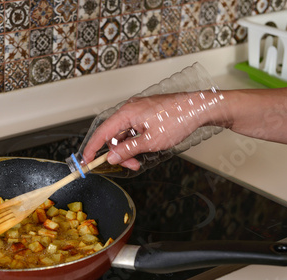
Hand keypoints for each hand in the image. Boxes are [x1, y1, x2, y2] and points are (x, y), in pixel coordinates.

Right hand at [82, 93, 209, 169]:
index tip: (86, 161)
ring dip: (129, 148)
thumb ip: (128, 150)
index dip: (92, 148)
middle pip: (114, 134)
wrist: (199, 107)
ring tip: (141, 159)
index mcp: (127, 113)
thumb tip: (112, 157)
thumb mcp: (151, 141)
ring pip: (125, 133)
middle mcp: (130, 108)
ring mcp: (138, 109)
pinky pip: (134, 128)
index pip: (101, 132)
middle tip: (131, 165)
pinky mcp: (146, 112)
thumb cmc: (178, 119)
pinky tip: (146, 147)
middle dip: (119, 152)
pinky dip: (136, 140)